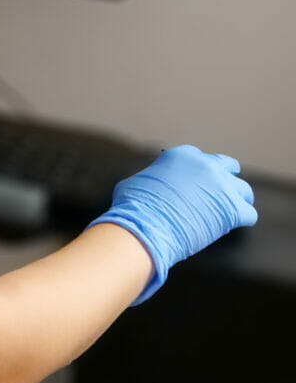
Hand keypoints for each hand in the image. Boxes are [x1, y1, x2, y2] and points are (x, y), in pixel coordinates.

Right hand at [88, 144, 256, 303]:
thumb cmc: (134, 206)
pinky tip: (226, 227)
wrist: (145, 225)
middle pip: (229, 166)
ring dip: (236, 200)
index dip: (198, 173)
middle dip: (224, 179)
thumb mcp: (139, 180)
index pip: (201, 158)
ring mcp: (222, 186)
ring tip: (225, 214)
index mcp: (182, 155)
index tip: (194, 186)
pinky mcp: (233, 209)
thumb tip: (151, 185)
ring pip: (244, 190)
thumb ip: (154, 178)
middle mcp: (206, 165)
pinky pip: (248, 214)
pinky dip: (240, 221)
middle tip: (217, 196)